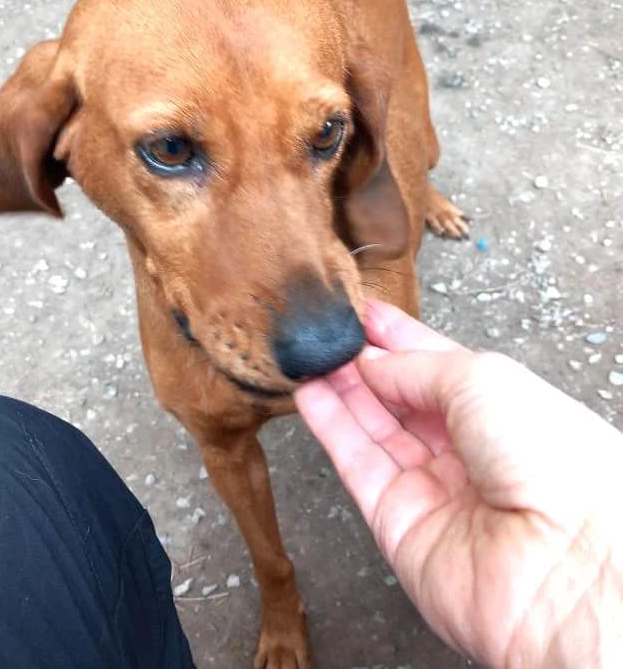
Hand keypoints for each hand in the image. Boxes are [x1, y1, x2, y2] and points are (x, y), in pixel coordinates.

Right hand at [295, 301, 622, 668]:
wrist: (563, 560)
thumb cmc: (552, 461)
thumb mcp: (480, 379)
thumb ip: (416, 366)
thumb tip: (373, 362)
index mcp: (503, 411)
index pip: (438, 366)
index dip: (400, 339)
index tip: (364, 314)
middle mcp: (470, 452)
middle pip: (403, 399)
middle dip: (366, 363)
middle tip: (329, 334)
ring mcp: (435, 489)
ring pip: (375, 430)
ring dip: (341, 391)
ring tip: (311, 356)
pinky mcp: (399, 524)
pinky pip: (357, 465)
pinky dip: (331, 428)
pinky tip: (311, 395)